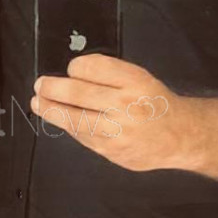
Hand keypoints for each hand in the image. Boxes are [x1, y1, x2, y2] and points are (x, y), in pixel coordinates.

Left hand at [29, 54, 193, 172]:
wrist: (179, 136)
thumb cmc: (155, 104)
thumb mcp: (139, 77)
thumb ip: (109, 74)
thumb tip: (70, 74)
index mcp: (134, 80)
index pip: (92, 67)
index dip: (75, 67)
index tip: (70, 69)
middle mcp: (126, 104)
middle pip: (77, 92)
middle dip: (52, 87)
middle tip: (40, 84)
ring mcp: (118, 131)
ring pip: (74, 119)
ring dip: (51, 109)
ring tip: (38, 102)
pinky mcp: (112, 150)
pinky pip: (82, 136)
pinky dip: (69, 126)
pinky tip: (61, 120)